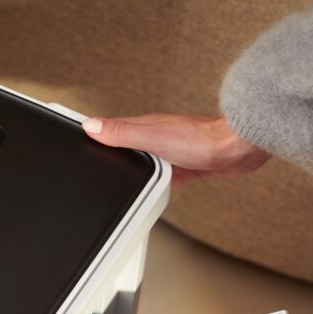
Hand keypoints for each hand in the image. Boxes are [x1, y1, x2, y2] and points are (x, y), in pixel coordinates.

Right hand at [82, 113, 269, 184]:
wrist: (237, 150)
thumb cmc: (202, 140)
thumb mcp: (152, 137)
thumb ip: (122, 133)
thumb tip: (91, 126)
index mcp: (143, 128)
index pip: (110, 129)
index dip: (92, 131)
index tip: (75, 131)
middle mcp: (156, 137)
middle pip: (125, 146)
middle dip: (108, 150)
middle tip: (90, 152)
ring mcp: (170, 151)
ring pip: (144, 161)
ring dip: (132, 165)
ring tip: (116, 171)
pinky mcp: (185, 165)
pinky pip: (162, 174)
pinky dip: (154, 180)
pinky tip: (153, 187)